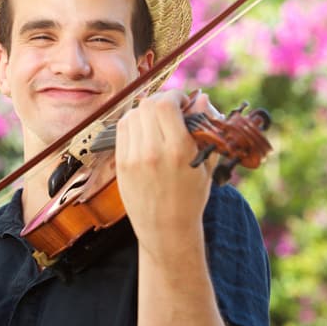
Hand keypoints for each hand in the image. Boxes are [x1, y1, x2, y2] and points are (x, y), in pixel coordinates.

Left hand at [115, 90, 216, 258]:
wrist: (166, 230)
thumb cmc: (191, 197)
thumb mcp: (206, 164)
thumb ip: (205, 128)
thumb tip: (202, 98)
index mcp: (178, 150)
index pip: (166, 103)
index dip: (175, 96)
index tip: (183, 103)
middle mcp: (153, 152)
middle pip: (148, 104)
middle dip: (162, 100)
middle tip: (171, 109)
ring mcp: (133, 158)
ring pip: (132, 114)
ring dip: (146, 111)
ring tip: (157, 121)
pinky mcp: (121, 164)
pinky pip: (122, 130)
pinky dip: (133, 123)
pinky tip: (144, 131)